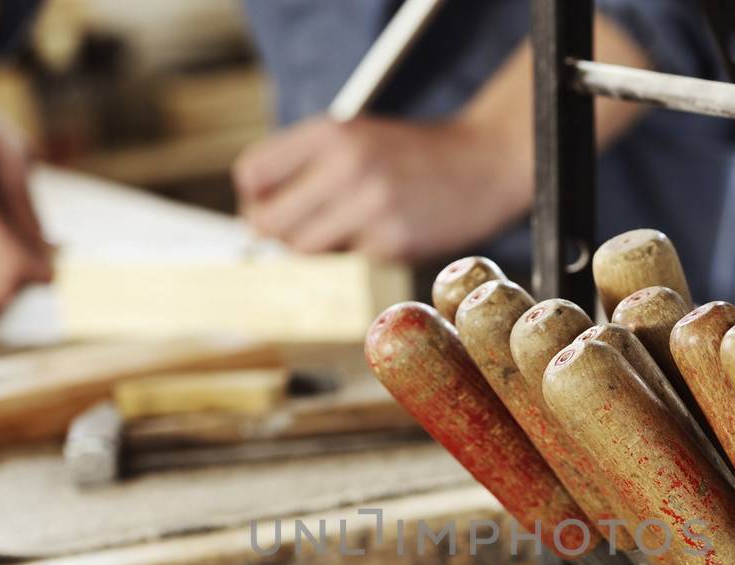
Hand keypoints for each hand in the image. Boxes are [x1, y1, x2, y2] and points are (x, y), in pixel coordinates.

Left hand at [232, 116, 529, 261]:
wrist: (482, 163)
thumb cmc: (409, 156)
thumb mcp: (354, 138)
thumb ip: (304, 166)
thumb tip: (254, 221)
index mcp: (330, 132)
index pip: (252, 174)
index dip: (254, 199)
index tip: (271, 208)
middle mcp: (346, 164)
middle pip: (269, 220)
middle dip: (278, 234)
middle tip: (302, 232)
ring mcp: (370, 205)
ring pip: (303, 249)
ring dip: (316, 250)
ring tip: (345, 233)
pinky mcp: (392, 242)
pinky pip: (347, 263)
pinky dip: (357, 256)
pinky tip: (383, 234)